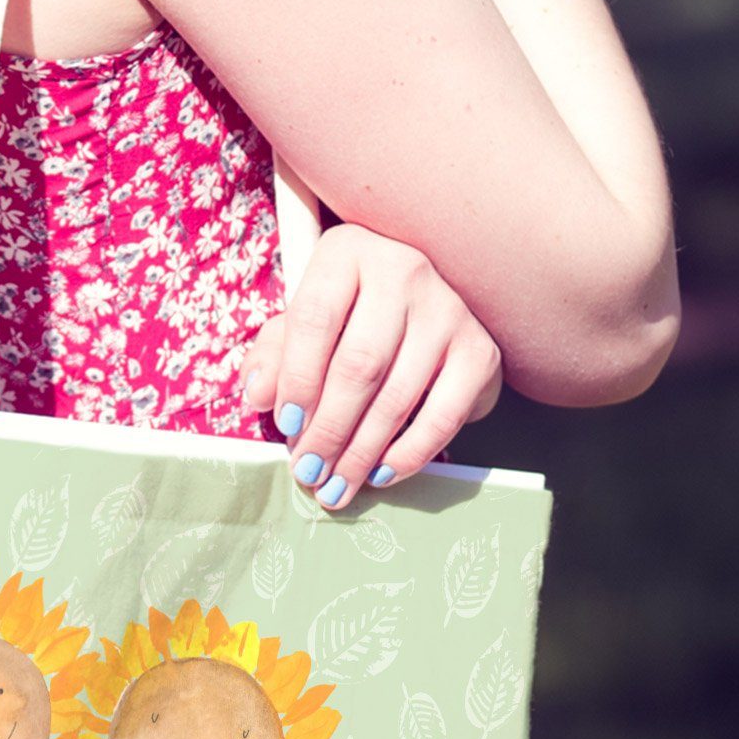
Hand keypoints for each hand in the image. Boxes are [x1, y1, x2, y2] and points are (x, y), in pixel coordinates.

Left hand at [241, 225, 504, 510]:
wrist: (426, 308)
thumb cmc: (350, 315)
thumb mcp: (303, 322)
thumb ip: (273, 355)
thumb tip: (258, 395)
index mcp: (348, 252)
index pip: (315, 318)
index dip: (296, 378)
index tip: (286, 426)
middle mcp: (404, 270)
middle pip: (358, 364)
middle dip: (328, 430)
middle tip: (308, 471)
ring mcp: (448, 309)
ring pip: (397, 396)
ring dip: (361, 452)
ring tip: (336, 486)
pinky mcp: (480, 350)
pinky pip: (443, 415)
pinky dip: (410, 453)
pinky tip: (382, 473)